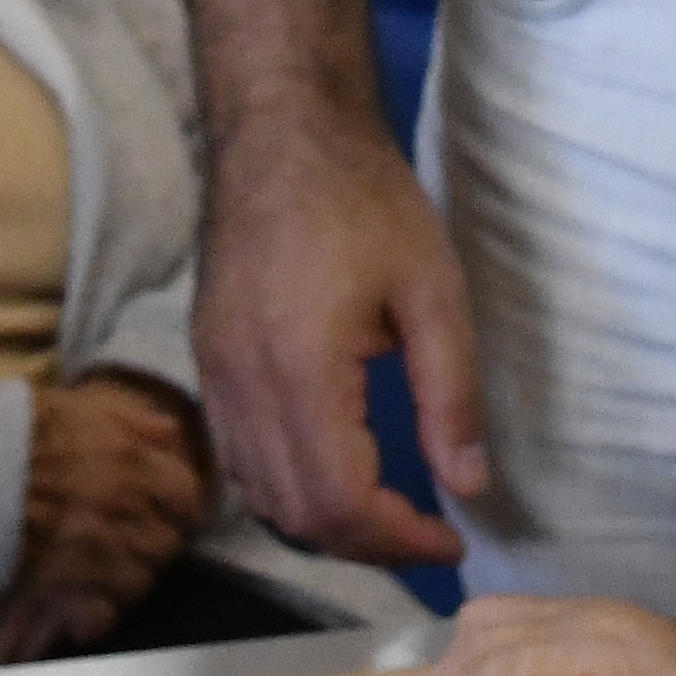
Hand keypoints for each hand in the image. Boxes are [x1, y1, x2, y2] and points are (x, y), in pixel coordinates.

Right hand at [0, 378, 217, 670]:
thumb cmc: (9, 429)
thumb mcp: (72, 406)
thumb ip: (127, 418)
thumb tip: (170, 429)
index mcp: (127, 458)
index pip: (185, 492)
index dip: (178, 504)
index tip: (168, 510)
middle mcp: (120, 504)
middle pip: (166, 543)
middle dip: (154, 547)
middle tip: (135, 547)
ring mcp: (93, 546)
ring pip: (139, 581)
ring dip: (127, 581)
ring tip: (107, 578)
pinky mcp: (63, 582)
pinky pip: (102, 612)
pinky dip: (96, 616)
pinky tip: (82, 611)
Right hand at [196, 109, 485, 563]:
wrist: (282, 132)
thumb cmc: (366, 198)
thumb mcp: (435, 290)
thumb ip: (452, 396)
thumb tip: (469, 485)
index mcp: (300, 369)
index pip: (340, 502)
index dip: (401, 540)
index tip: (453, 537)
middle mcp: (242, 385)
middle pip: (297, 514)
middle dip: (369, 543)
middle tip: (428, 530)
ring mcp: (215, 376)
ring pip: (260, 496)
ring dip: (326, 523)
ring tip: (390, 511)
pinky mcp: (207, 363)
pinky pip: (238, 460)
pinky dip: (287, 489)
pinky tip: (336, 471)